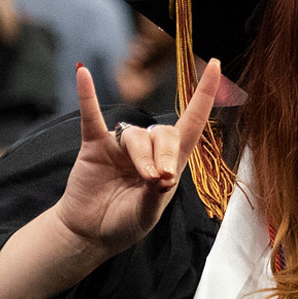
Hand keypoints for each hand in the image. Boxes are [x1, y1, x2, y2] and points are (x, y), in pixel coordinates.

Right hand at [51, 60, 218, 259]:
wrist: (91, 233)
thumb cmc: (125, 222)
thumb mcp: (149, 210)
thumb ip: (156, 191)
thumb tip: (162, 174)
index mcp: (172, 163)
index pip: (193, 122)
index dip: (204, 94)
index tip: (214, 65)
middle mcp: (149, 149)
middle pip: (166, 133)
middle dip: (166, 154)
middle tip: (159, 178)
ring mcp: (121, 145)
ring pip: (137, 136)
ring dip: (142, 156)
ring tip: (142, 178)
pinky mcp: (94, 146)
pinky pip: (91, 116)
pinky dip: (88, 96)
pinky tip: (83, 73)